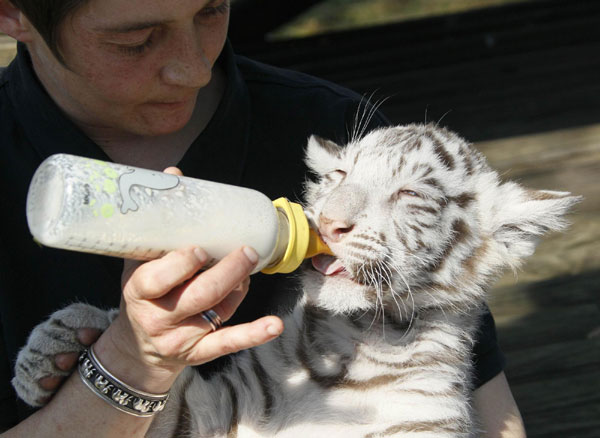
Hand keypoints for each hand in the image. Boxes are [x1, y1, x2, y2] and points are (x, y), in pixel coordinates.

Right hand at [92, 167, 283, 392]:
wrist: (138, 348)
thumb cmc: (143, 294)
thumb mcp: (137, 262)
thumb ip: (156, 223)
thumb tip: (174, 173)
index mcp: (139, 292)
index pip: (155, 280)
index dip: (179, 266)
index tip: (200, 248)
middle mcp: (159, 318)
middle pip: (198, 295)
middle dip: (227, 272)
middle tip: (247, 250)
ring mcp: (181, 338)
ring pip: (217, 313)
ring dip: (239, 288)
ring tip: (251, 267)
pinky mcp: (200, 353)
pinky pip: (228, 344)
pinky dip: (254, 334)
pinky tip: (275, 325)